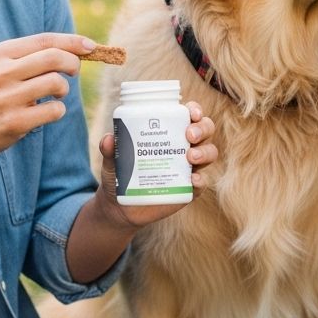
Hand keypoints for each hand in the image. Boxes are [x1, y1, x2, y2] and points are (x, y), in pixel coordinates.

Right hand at [0, 32, 94, 163]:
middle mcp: (1, 72)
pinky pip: (54, 110)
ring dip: (63, 90)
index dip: (72, 41)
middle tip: (73, 72)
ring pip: (57, 83)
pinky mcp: (14, 121)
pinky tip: (44, 113)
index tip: (90, 46)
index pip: (44, 40)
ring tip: (53, 95)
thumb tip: (76, 49)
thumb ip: (30, 56)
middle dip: (72, 63)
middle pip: (54, 58)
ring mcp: (7, 97)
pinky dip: (57, 111)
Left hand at [95, 101, 216, 227]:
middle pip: (205, 131)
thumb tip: (109, 139)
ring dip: (204, 152)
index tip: (192, 113)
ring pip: (209, 154)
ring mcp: (188, 168)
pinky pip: (202, 184)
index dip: (195, 110)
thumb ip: (110, 150)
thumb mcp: (112, 161)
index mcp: (169, 132)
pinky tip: (193, 179)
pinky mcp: (188, 189)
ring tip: (190, 156)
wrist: (120, 207)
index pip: (189, 115)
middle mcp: (183, 147)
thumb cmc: (119, 175)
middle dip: (202, 129)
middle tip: (189, 135)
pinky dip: (201, 180)